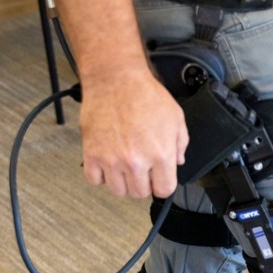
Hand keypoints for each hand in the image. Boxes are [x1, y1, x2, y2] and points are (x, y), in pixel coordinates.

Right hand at [79, 68, 188, 198]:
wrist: (116, 79)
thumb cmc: (144, 94)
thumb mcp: (176, 118)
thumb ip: (180, 144)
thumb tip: (178, 161)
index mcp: (160, 154)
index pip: (164, 190)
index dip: (162, 185)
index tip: (158, 179)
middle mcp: (136, 161)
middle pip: (139, 193)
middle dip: (143, 183)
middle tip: (141, 169)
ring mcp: (112, 159)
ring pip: (117, 190)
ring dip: (122, 182)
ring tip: (124, 166)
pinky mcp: (92, 154)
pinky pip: (95, 180)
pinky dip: (100, 175)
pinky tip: (107, 163)